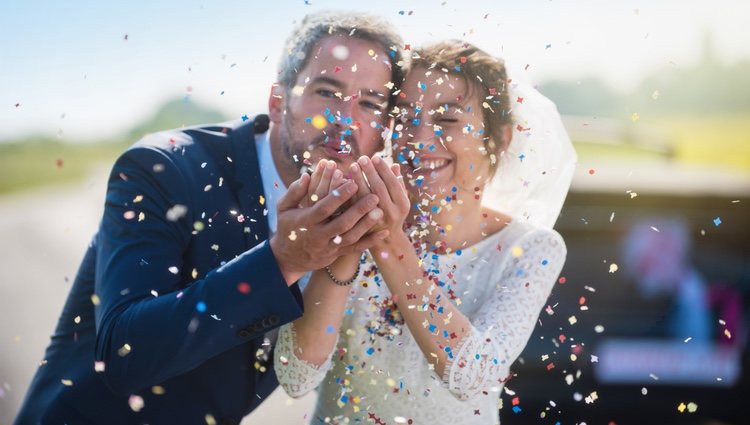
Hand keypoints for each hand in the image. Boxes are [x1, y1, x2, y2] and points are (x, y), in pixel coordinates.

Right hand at [270, 166, 388, 284]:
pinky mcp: (337, 254)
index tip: (353, 182)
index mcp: (306, 221)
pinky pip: (356, 248)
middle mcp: (319, 235)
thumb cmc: (287, 227)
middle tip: (374, 196)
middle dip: (358, 210)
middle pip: (341, 223)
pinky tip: (384, 232)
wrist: (288, 258)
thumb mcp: (284, 209)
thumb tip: (306, 174)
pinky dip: (371, 241)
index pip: (324, 207)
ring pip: (350, 236)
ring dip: (366, 225)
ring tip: (381, 211)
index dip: (339, 196)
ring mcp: (329, 246)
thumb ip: (294, 191)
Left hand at [350, 155, 409, 241]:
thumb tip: (394, 165)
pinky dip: (348, 194)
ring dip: (358, 180)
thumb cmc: (394, 215)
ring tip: (352, 166)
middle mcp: (391, 213)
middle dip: (370, 172)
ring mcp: (376, 221)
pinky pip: (353, 207)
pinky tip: (342, 181)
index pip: (392, 183)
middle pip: (378, 189)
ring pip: (365, 198)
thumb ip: (398, 184)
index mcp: (402, 204)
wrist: (387, 244)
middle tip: (362, 158)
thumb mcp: (400, 201)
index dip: (384, 170)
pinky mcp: (362, 224)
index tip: (375, 157)